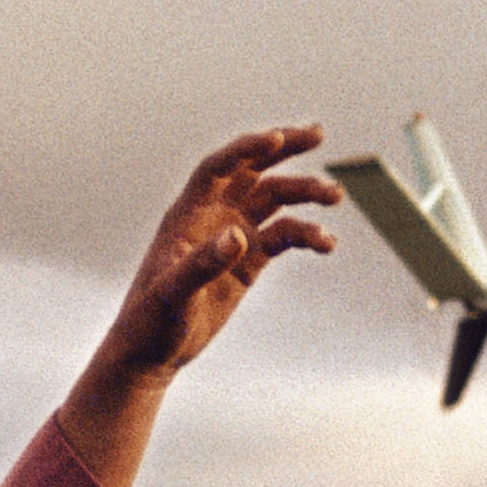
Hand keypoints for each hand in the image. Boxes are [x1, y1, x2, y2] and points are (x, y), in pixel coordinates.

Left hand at [48, 123, 334, 486]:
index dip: (246, 150)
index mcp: (187, 214)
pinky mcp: (248, 263)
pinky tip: (327, 243)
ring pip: (275, 201)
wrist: (151, 353)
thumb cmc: (150, 321)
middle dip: (285, 150)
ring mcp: (233, 237)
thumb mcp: (173, 294)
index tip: (277, 139)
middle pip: (252, 170)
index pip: (219, 168)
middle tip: (319, 134)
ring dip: (305, 194)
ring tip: (335, 198)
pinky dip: (306, 235)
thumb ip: (203, 264)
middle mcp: (213, 216)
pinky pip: (283, 237)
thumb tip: (237, 236)